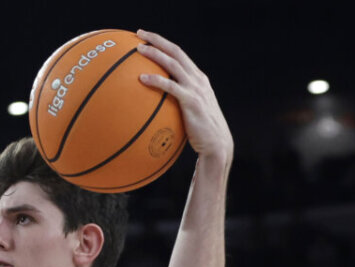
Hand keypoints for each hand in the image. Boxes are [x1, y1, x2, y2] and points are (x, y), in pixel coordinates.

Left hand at [136, 31, 232, 162]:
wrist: (217, 145)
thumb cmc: (201, 133)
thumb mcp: (192, 112)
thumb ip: (180, 103)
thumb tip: (159, 106)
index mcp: (198, 79)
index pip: (180, 54)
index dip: (163, 43)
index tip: (148, 38)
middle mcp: (198, 79)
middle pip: (176, 52)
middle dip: (157, 40)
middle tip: (139, 33)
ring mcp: (196, 89)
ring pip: (173, 64)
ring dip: (155, 54)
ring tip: (138, 50)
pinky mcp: (191, 101)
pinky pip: (170, 86)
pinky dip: (156, 80)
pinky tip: (141, 78)